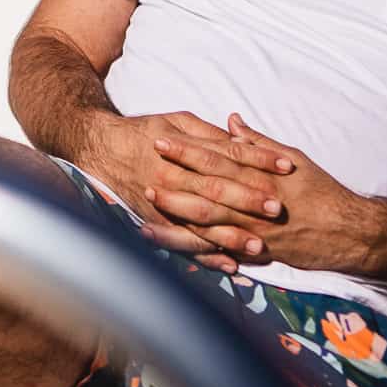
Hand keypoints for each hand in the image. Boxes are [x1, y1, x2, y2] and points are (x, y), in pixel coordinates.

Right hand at [86, 110, 294, 271]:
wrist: (100, 147)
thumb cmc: (143, 131)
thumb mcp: (177, 120)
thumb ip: (209, 134)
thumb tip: (240, 137)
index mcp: (182, 149)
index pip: (229, 154)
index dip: (259, 158)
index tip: (287, 165)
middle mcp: (173, 177)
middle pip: (217, 190)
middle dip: (249, 200)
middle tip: (279, 209)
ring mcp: (163, 203)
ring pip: (202, 223)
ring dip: (231, 236)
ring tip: (259, 247)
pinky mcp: (155, 222)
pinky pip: (183, 243)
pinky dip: (206, 256)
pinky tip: (229, 266)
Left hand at [149, 114, 385, 274]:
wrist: (350, 232)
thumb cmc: (321, 191)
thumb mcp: (292, 158)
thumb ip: (258, 142)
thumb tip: (231, 122)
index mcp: (259, 176)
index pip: (215, 159)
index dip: (185, 150)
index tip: (160, 139)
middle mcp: (253, 203)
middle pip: (204, 191)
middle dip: (172, 181)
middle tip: (143, 171)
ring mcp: (253, 231)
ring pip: (207, 225)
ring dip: (174, 217)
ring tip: (146, 211)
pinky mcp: (256, 253)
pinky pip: (219, 252)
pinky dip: (194, 250)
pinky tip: (172, 247)